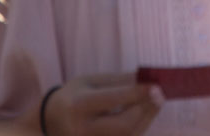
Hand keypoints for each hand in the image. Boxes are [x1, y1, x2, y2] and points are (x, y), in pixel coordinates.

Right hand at [42, 73, 163, 135]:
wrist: (49, 120)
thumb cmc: (75, 95)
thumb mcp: (92, 81)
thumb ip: (121, 81)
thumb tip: (151, 79)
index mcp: (78, 105)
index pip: (113, 100)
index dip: (138, 93)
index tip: (157, 85)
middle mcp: (81, 129)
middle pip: (123, 125)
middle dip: (146, 110)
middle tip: (160, 94)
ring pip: (127, 135)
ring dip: (147, 118)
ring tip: (156, 102)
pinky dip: (139, 127)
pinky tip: (144, 114)